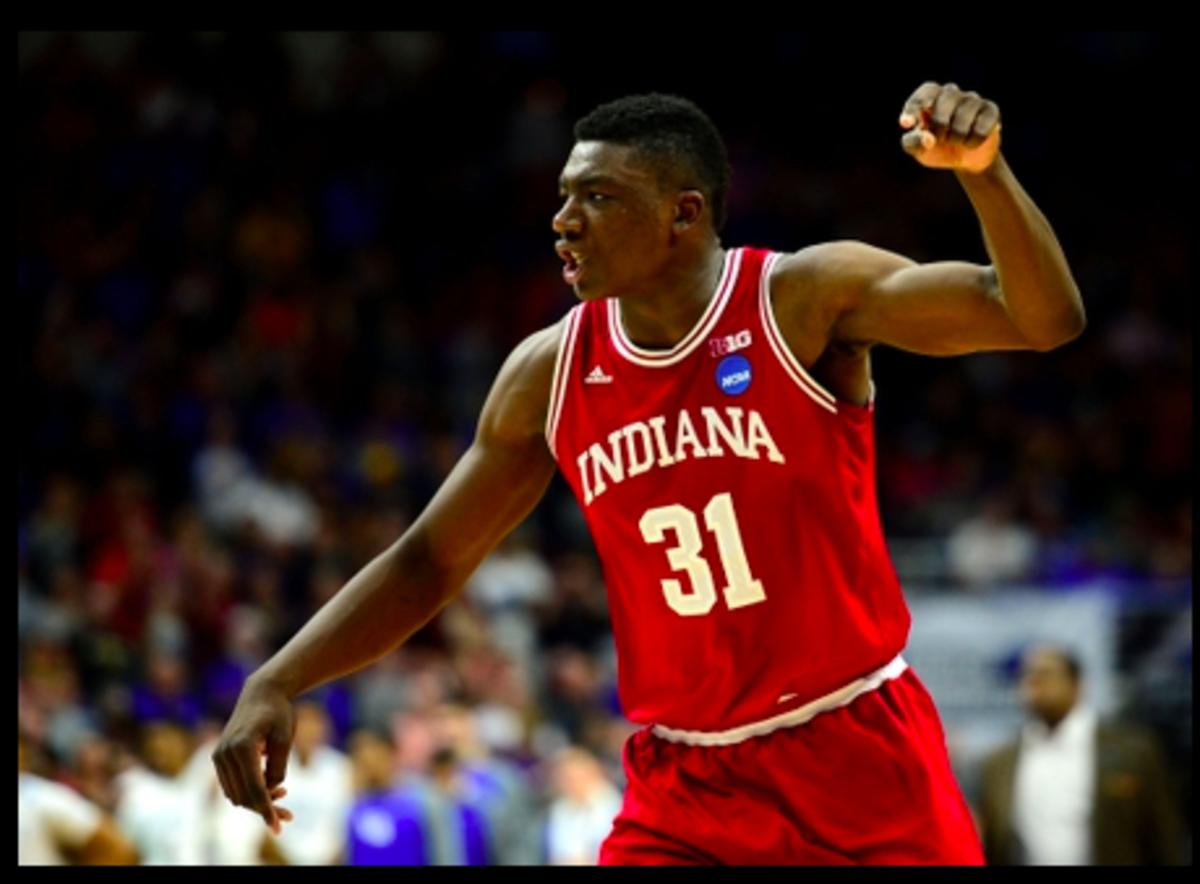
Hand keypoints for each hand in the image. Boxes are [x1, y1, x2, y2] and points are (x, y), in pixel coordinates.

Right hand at [211, 676, 296, 833]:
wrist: (262, 692)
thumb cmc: (279, 713)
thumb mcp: (285, 739)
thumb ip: (278, 767)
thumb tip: (271, 791)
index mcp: (242, 746)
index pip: (253, 789)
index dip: (266, 810)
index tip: (277, 826)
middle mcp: (225, 753)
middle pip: (243, 795)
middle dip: (263, 808)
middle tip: (288, 815)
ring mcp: (218, 755)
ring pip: (235, 793)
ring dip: (256, 801)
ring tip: (283, 796)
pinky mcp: (219, 757)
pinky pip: (231, 785)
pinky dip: (247, 791)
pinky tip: (269, 786)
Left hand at [899, 82, 1000, 173]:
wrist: (965, 160)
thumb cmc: (937, 148)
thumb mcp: (919, 150)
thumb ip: (914, 143)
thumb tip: (928, 139)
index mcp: (930, 97)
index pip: (923, 94)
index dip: (914, 108)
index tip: (906, 124)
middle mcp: (951, 92)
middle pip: (941, 109)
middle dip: (938, 131)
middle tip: (941, 138)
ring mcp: (972, 99)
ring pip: (962, 119)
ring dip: (956, 139)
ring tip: (957, 141)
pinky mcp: (991, 109)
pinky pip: (981, 128)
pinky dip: (973, 142)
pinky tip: (971, 143)